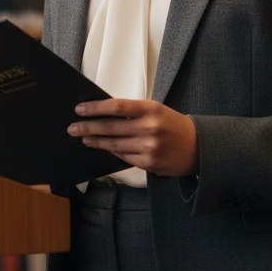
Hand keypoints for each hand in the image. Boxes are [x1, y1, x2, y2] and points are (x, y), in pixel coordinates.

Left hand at [67, 98, 197, 176]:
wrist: (199, 147)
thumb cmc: (173, 125)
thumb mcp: (156, 110)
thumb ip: (132, 112)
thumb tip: (103, 114)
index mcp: (151, 109)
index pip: (116, 106)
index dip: (95, 108)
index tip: (79, 109)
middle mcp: (150, 128)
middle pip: (111, 127)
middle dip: (88, 127)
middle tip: (72, 127)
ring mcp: (149, 147)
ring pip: (114, 144)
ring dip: (96, 141)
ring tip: (84, 137)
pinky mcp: (149, 164)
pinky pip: (123, 157)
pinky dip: (111, 151)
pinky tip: (103, 147)